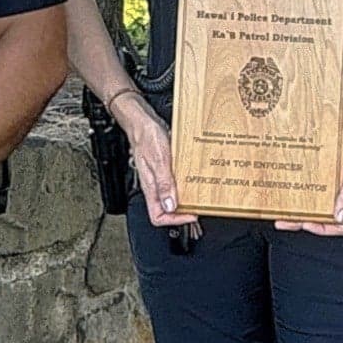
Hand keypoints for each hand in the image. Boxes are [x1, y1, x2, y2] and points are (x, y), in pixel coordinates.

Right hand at [118, 96, 199, 232]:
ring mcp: (159, 179)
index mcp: (150, 188)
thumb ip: (164, 183)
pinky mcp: (164, 171)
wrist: (143, 122)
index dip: (175, 220)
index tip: (191, 214)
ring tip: (199, 195)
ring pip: (172, 199)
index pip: (158, 217)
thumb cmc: (147, 137)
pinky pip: (174, 185)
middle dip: (183, 212)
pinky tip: (193, 179)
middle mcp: (154, 186)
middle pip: (167, 211)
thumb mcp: (159, 160)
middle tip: (198, 206)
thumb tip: (170, 206)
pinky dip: (185, 186)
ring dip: (185, 199)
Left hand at [276, 107, 342, 236]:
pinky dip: (308, 191)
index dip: (322, 229)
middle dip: (305, 220)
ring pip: (321, 204)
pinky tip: (297, 187)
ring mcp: (341, 187)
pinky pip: (321, 189)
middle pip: (326, 217)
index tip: (305, 224)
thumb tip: (340, 217)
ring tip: (286, 207)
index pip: (340, 226)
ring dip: (304, 207)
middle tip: (285, 219)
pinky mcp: (335, 176)